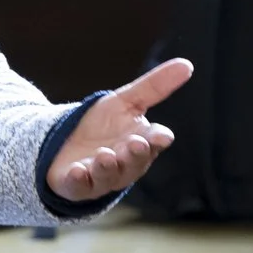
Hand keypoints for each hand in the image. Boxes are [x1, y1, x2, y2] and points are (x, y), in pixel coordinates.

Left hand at [44, 58, 194, 204]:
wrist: (65, 143)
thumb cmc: (102, 125)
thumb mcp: (126, 101)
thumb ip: (154, 87)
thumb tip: (187, 64)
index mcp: (141, 143)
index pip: (155, 142)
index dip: (157, 139)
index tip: (160, 136)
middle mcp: (125, 164)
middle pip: (135, 162)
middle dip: (135, 154)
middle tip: (135, 143)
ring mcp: (101, 177)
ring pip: (109, 177)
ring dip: (108, 167)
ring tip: (105, 155)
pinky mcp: (76, 186)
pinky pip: (80, 187)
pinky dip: (80, 181)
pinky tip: (78, 171)